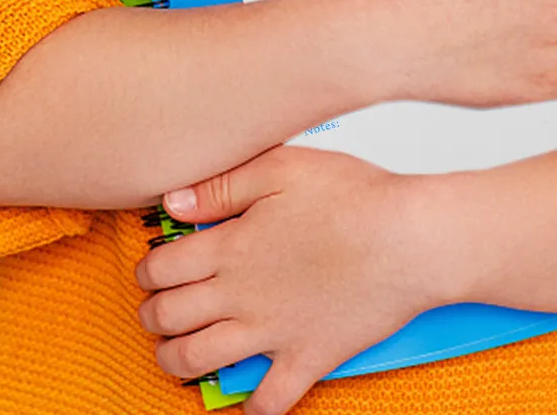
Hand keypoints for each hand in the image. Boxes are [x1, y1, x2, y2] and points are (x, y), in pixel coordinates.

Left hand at [136, 146, 442, 414]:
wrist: (408, 239)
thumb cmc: (354, 196)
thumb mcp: (281, 167)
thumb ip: (221, 186)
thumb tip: (173, 202)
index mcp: (232, 247)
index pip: (163, 269)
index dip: (147, 271)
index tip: (151, 269)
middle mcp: (242, 295)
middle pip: (170, 318)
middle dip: (152, 316)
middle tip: (155, 310)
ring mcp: (272, 333)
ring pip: (199, 362)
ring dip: (175, 361)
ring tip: (175, 353)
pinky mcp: (307, 359)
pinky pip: (268, 401)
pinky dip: (250, 406)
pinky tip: (246, 397)